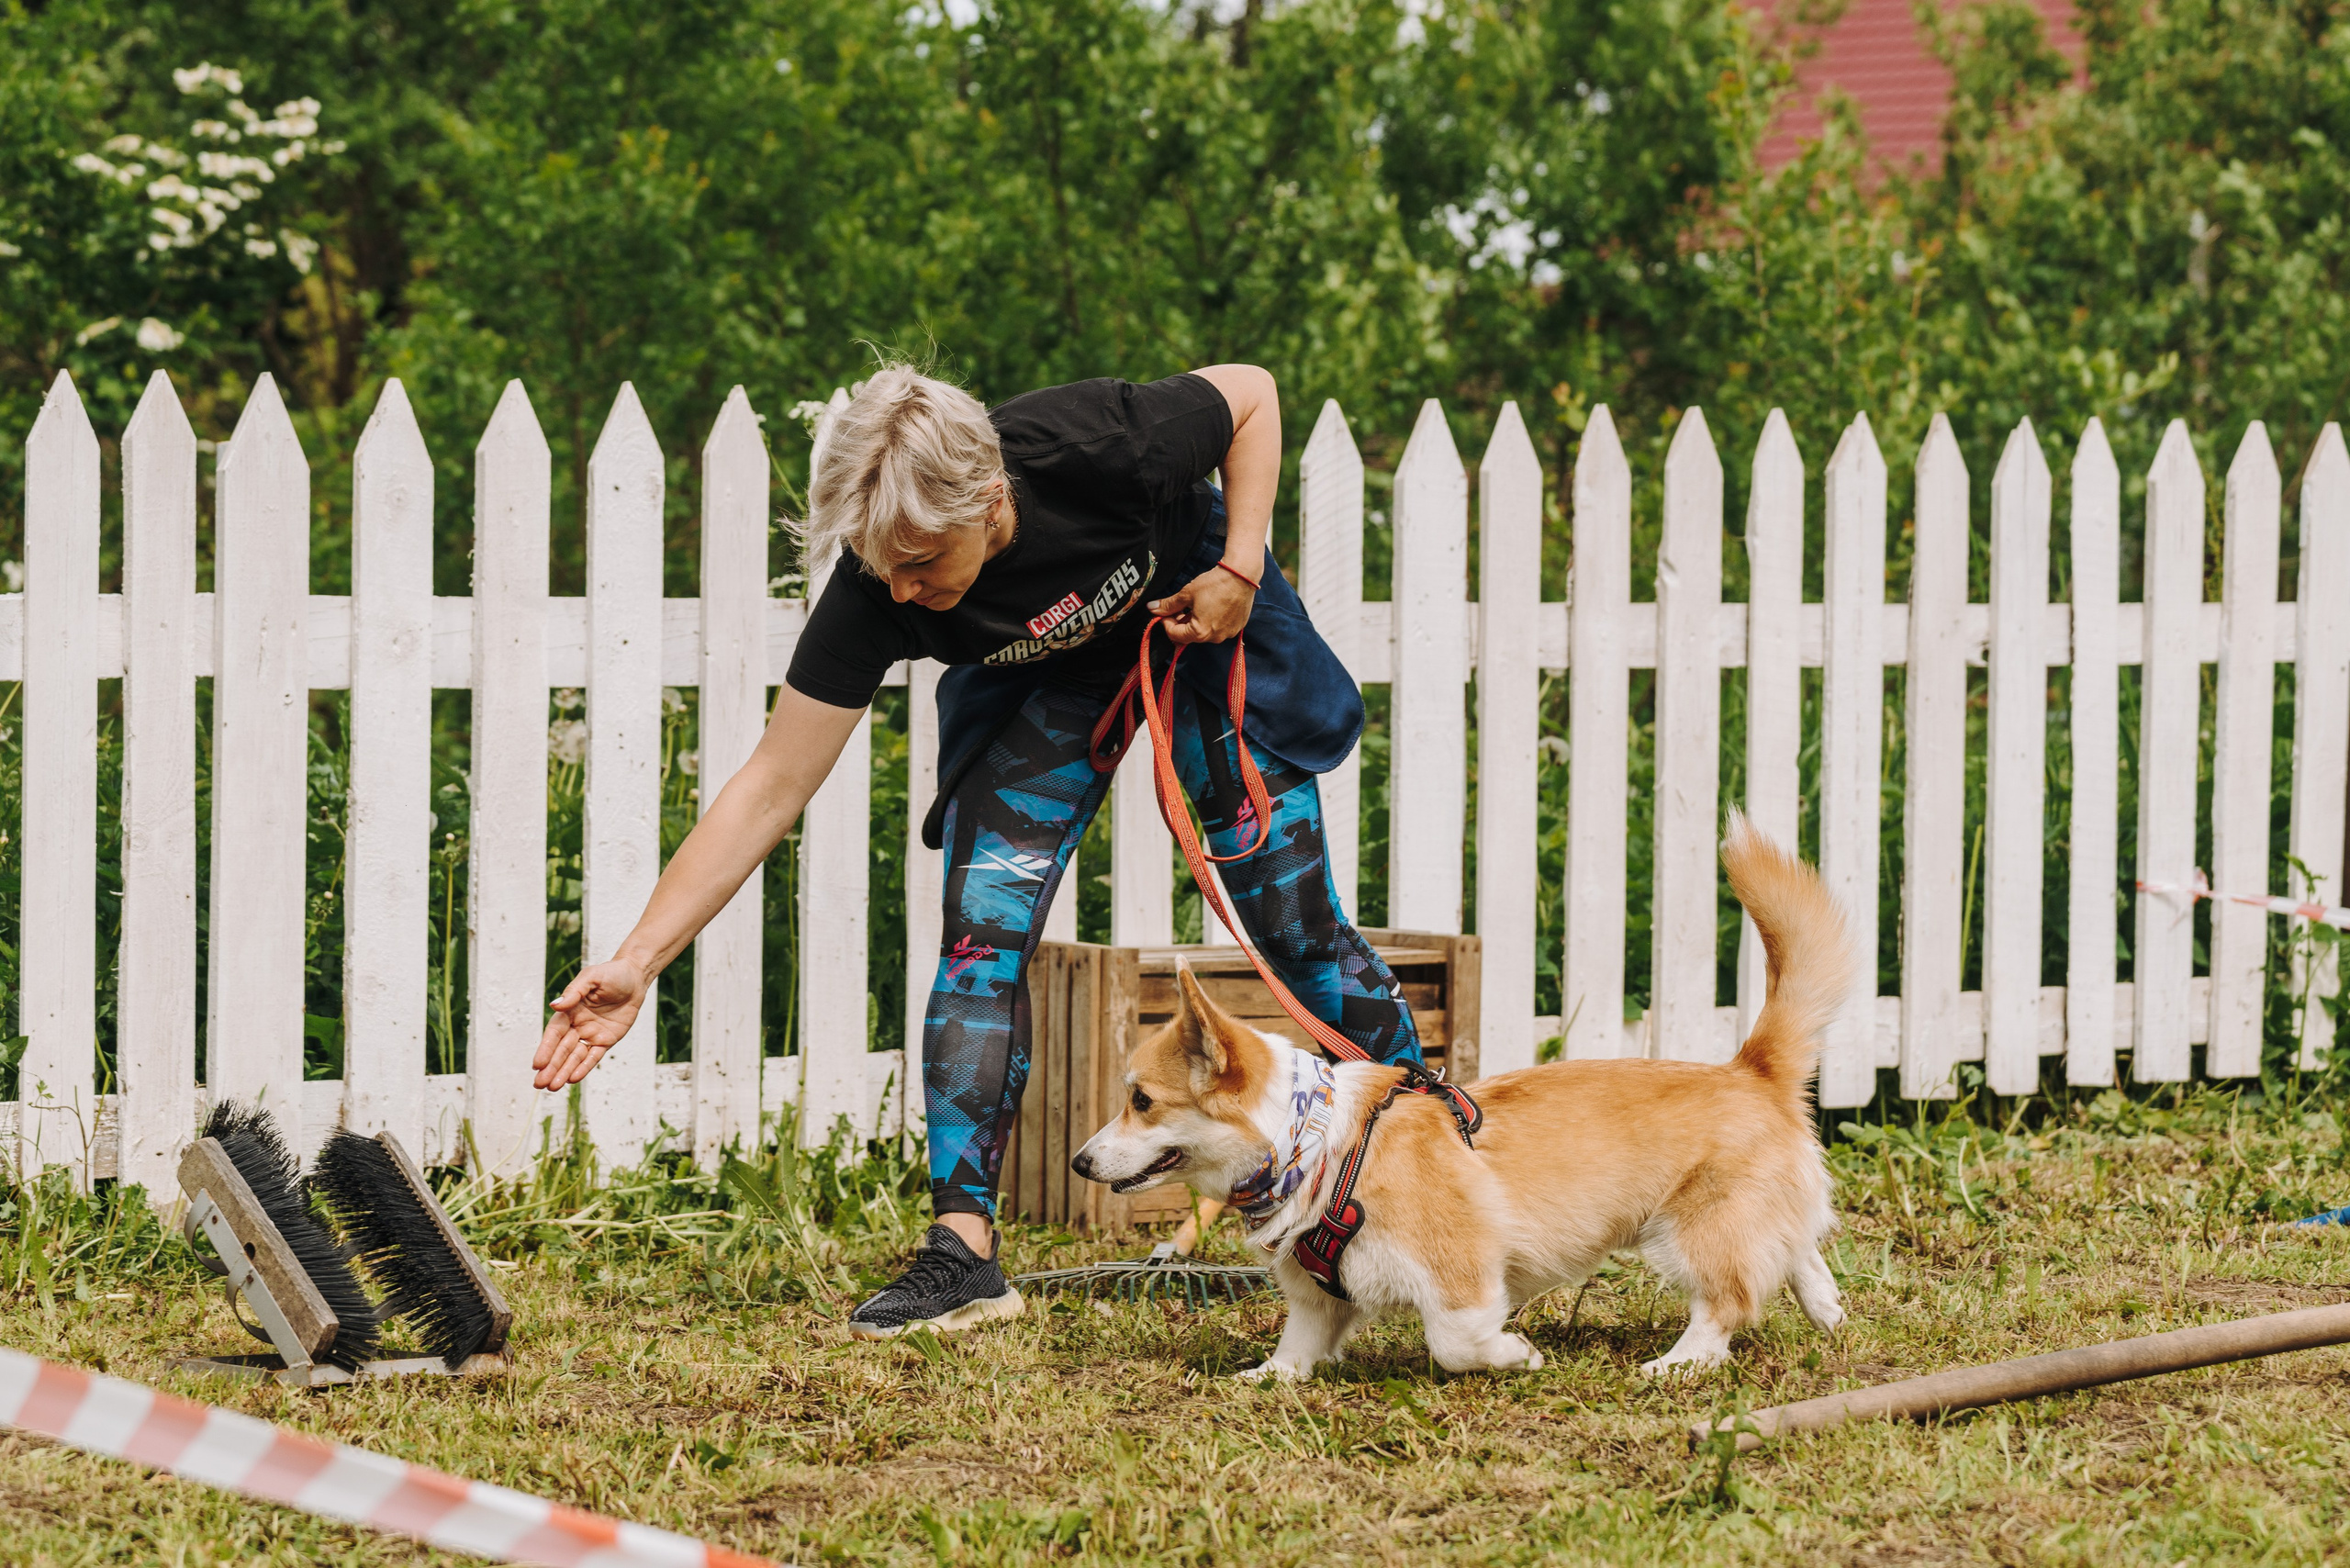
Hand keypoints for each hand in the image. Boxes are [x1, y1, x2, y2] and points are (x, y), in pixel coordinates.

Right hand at [533, 960, 647, 1088]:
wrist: (634, 977)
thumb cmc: (610, 974)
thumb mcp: (591, 978)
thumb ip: (574, 992)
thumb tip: (555, 1006)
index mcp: (569, 1011)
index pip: (554, 1033)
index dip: (545, 1049)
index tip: (536, 1065)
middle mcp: (577, 1025)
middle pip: (561, 1049)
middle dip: (551, 1067)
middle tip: (539, 1084)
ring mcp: (591, 1034)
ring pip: (575, 1056)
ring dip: (563, 1071)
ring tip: (552, 1087)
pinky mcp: (606, 1040)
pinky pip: (593, 1056)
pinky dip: (584, 1067)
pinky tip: (573, 1079)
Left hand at [1149, 564, 1256, 644]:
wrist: (1241, 575)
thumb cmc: (1215, 584)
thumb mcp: (1187, 594)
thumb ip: (1169, 605)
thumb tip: (1152, 608)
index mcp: (1200, 632)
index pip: (1175, 635)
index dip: (1166, 623)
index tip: (1165, 612)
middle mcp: (1215, 638)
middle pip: (1190, 636)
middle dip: (1181, 623)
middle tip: (1179, 608)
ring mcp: (1228, 634)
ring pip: (1205, 632)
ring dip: (1196, 622)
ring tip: (1196, 605)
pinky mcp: (1237, 627)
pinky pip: (1219, 628)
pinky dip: (1211, 620)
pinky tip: (1210, 606)